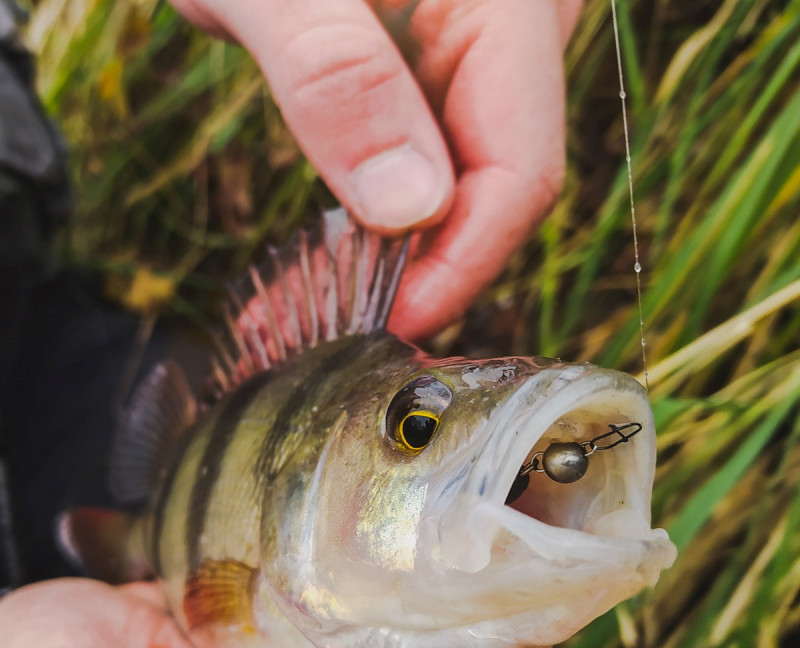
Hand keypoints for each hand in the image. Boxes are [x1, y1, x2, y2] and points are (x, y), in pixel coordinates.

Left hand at [169, 0, 580, 338]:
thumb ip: (336, 75)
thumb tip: (409, 209)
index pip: (521, 169)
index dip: (462, 264)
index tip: (390, 324)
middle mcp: (509, 31)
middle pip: (495, 188)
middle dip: (418, 273)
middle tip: (326, 329)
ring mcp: (472, 51)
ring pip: (458, 185)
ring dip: (389, 258)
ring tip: (302, 306)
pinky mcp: (431, 69)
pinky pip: (425, 160)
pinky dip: (375, 219)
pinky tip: (324, 256)